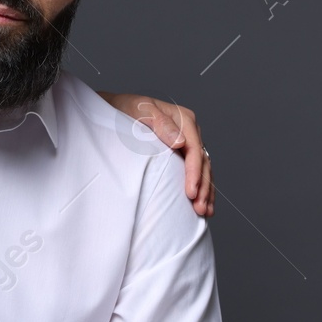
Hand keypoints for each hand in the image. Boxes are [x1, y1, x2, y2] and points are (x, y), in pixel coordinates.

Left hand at [100, 92, 213, 216]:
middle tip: (199, 209)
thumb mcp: (140, 110)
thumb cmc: (125, 109)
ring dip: (205, 191)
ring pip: (204, 169)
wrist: (115, 110)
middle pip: (202, 162)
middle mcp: (190, 131)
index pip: (195, 150)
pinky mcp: (182, 152)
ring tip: (204, 212)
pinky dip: (202, 188)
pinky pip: (197, 171)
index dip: (194, 173)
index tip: (190, 192)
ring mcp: (187, 142)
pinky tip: (204, 203)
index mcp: (184, 119)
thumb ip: (159, 122)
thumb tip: (180, 142)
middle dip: (203, 187)